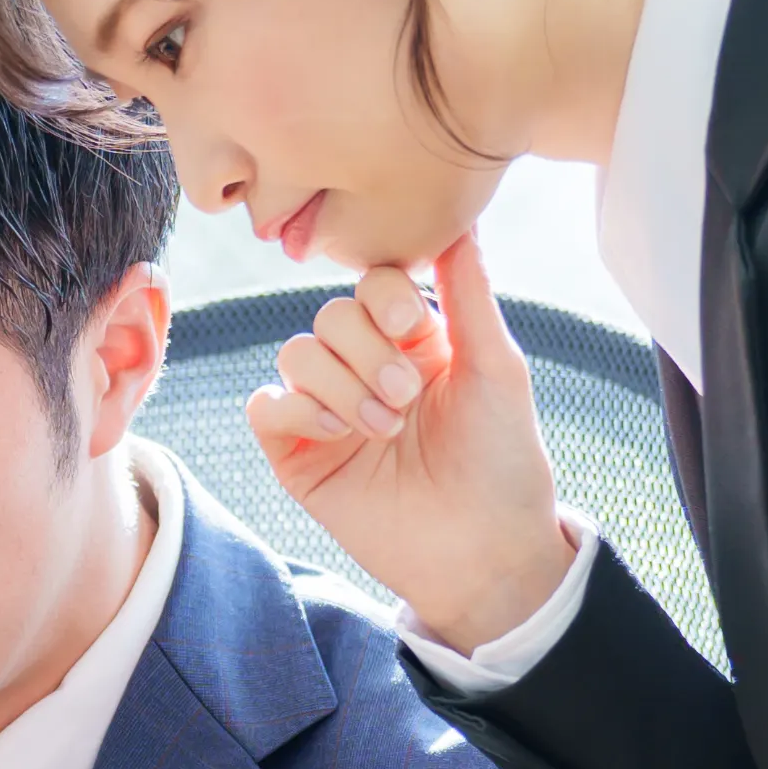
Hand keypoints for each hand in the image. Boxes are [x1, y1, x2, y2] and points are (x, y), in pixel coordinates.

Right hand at [246, 225, 582, 654]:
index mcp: (413, 341)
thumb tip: (461, 219)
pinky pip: (265, 404)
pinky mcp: (296, 453)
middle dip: (367, 351)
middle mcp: (365, 367)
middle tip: (406, 398)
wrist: (481, 549)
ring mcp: (326, 410)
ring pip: (296, 353)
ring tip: (383, 428)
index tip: (416, 327)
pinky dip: (300, 410)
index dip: (385, 296)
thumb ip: (470, 292)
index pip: (373, 282)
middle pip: (329, 313)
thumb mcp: (497, 366)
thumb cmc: (502, 460)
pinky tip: (340, 436)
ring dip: (340, 385)